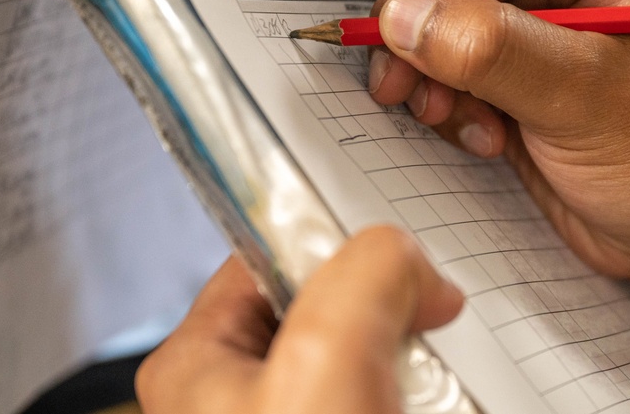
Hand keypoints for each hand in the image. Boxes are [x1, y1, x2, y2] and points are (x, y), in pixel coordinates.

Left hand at [136, 226, 462, 413]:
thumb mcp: (327, 357)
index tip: (384, 240)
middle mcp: (234, 391)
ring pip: (361, 346)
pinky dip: (416, 385)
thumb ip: (365, 273)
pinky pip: (383, 389)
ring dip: (407, 346)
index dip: (330, 237)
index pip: (265, 252)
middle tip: (419, 310)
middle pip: (322, 296)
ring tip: (430, 356)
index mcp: (197, 360)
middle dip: (380, 299)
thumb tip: (405, 257)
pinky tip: (432, 393)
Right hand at [368, 0, 629, 302]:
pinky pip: (446, 57)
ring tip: (445, 114)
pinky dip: (442, 94)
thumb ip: (499, 53)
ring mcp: (539, 21)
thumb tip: (406, 16)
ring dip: (428, 61)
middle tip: (410, 73)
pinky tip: (478, 136)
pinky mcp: (512, 70)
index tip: (461, 11)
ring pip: (444, 4)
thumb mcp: (593, 101)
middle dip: (433, 13)